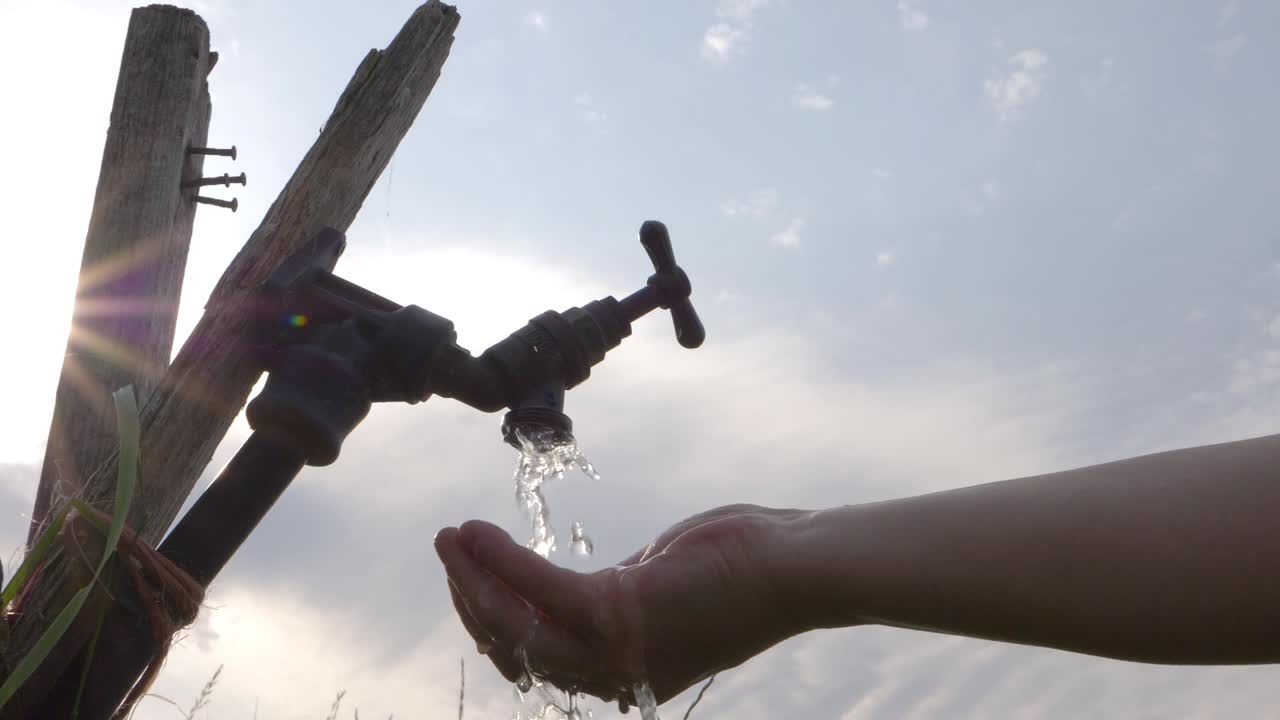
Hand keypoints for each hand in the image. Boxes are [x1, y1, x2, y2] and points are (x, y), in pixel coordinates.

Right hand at [434, 504, 807, 705]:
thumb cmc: (744, 566)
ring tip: (447, 539)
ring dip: (472, 581)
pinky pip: (539, 590)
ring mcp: (617, 650)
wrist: (799, 568)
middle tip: (449, 553)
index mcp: (627, 671)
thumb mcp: (666, 587)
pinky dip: (498, 561)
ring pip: (516, 625)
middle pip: (517, 649)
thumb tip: (583, 592)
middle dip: (471, 601)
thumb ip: (621, 596)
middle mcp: (616, 675)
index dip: (494, 622)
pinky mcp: (621, 614)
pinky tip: (474, 532)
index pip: (539, 659)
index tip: (472, 581)